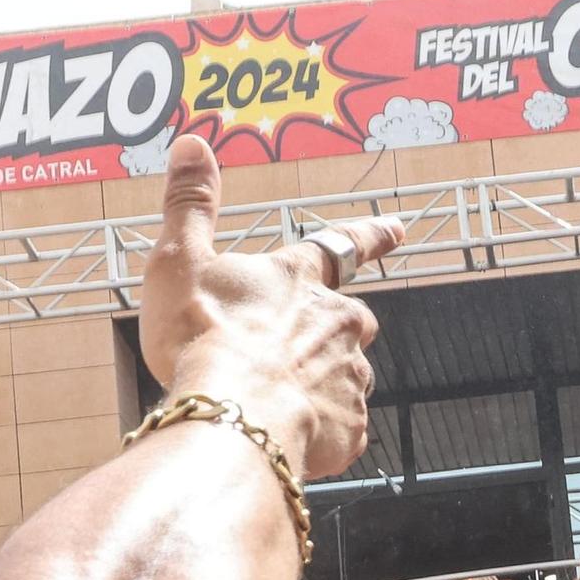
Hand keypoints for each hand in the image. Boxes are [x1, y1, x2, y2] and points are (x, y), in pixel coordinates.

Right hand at [140, 135, 402, 478]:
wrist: (233, 418)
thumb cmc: (203, 338)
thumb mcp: (180, 259)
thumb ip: (190, 203)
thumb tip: (192, 144)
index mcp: (301, 280)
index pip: (343, 246)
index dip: (372, 235)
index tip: (399, 227)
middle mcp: (340, 324)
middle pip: (351, 321)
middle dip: (329, 334)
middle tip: (286, 354)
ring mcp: (352, 376)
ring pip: (345, 377)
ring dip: (317, 385)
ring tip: (271, 402)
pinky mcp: (352, 426)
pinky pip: (340, 428)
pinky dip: (317, 431)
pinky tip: (283, 435)